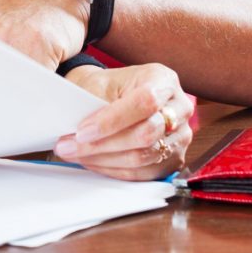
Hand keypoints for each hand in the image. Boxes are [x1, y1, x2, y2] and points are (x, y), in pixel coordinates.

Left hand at [53, 63, 193, 179]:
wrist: (113, 95)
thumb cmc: (105, 86)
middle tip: (70, 146)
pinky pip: (145, 173)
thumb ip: (95, 106)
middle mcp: (179, 107)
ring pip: (144, 157)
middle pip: (146, 134)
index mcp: (162, 79)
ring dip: (104, 160)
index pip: (144, 102)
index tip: (82, 131)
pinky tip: (93, 162)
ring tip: (76, 154)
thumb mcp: (98, 84)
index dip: (112, 120)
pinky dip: (115, 170)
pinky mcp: (174, 158)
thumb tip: (80, 133)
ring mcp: (180, 135)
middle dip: (103, 144)